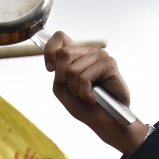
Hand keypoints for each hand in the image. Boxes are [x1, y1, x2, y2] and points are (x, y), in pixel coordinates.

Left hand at [44, 32, 147, 154]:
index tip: (50, 69)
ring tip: (87, 94)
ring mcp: (100, 56)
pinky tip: (93, 97)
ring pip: (72, 69)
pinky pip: (84, 77)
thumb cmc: (84, 105)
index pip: (59, 37)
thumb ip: (56, 70)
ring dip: (75, 89)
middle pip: (63, 54)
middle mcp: (88, 51)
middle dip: (63, 78)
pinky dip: (85, 93)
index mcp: (76, 54)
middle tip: (75, 89)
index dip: (50, 51)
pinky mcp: (109, 64)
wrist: (103, 121)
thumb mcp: (62, 87)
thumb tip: (58, 55)